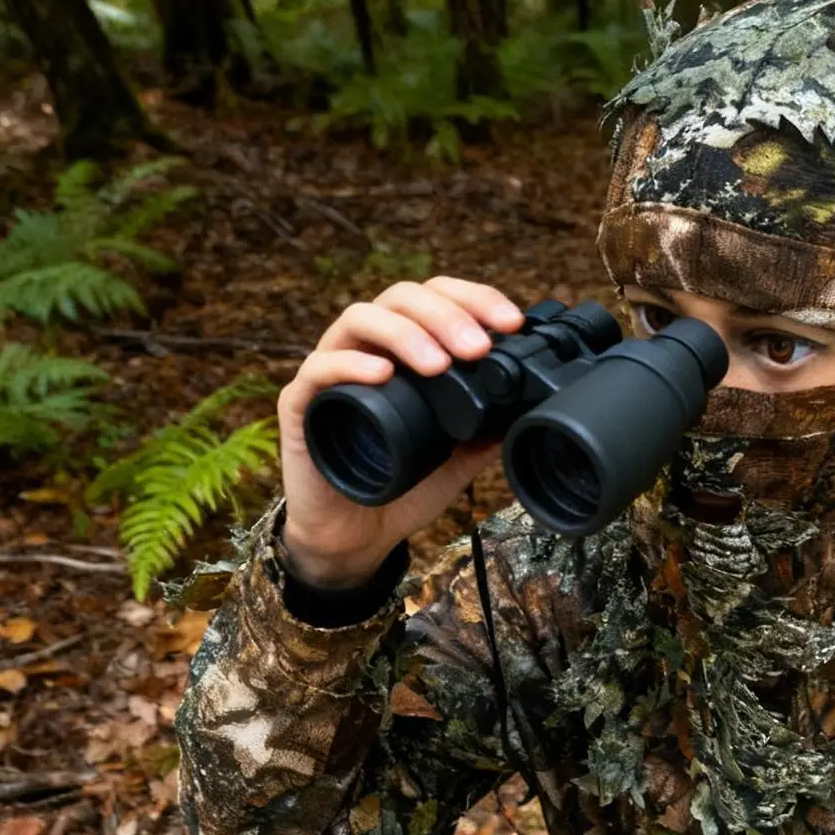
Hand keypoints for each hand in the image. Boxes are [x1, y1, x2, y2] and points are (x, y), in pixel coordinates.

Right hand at [276, 277, 524, 586]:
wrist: (359, 535)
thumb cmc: (403, 485)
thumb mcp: (461, 456)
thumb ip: (489, 429)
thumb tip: (532, 405)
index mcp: (407, 350)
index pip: (438, 299)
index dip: (474, 299)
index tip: (512, 323)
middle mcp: (369, 348)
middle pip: (402, 299)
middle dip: (446, 316)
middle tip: (478, 348)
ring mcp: (333, 370)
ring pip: (361, 319)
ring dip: (406, 334)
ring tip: (440, 365)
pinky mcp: (303, 402)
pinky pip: (320, 367)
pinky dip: (351, 365)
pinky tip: (382, 374)